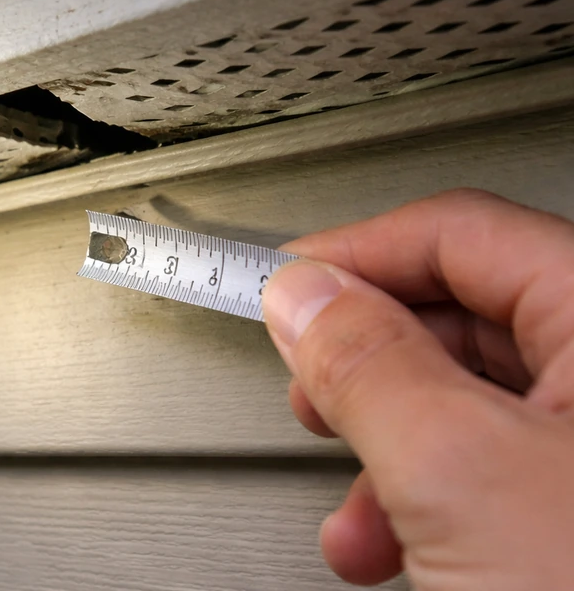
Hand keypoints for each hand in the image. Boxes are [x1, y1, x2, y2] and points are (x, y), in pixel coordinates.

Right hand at [261, 189, 573, 589]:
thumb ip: (368, 363)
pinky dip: (425, 499)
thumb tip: (303, 294)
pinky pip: (493, 469)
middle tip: (312, 383)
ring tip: (354, 502)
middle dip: (370, 361)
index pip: (465, 234)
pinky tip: (390, 546)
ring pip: (472, 402)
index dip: (359, 254)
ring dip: (388, 446)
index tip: (288, 285)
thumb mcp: (460, 474)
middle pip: (466, 316)